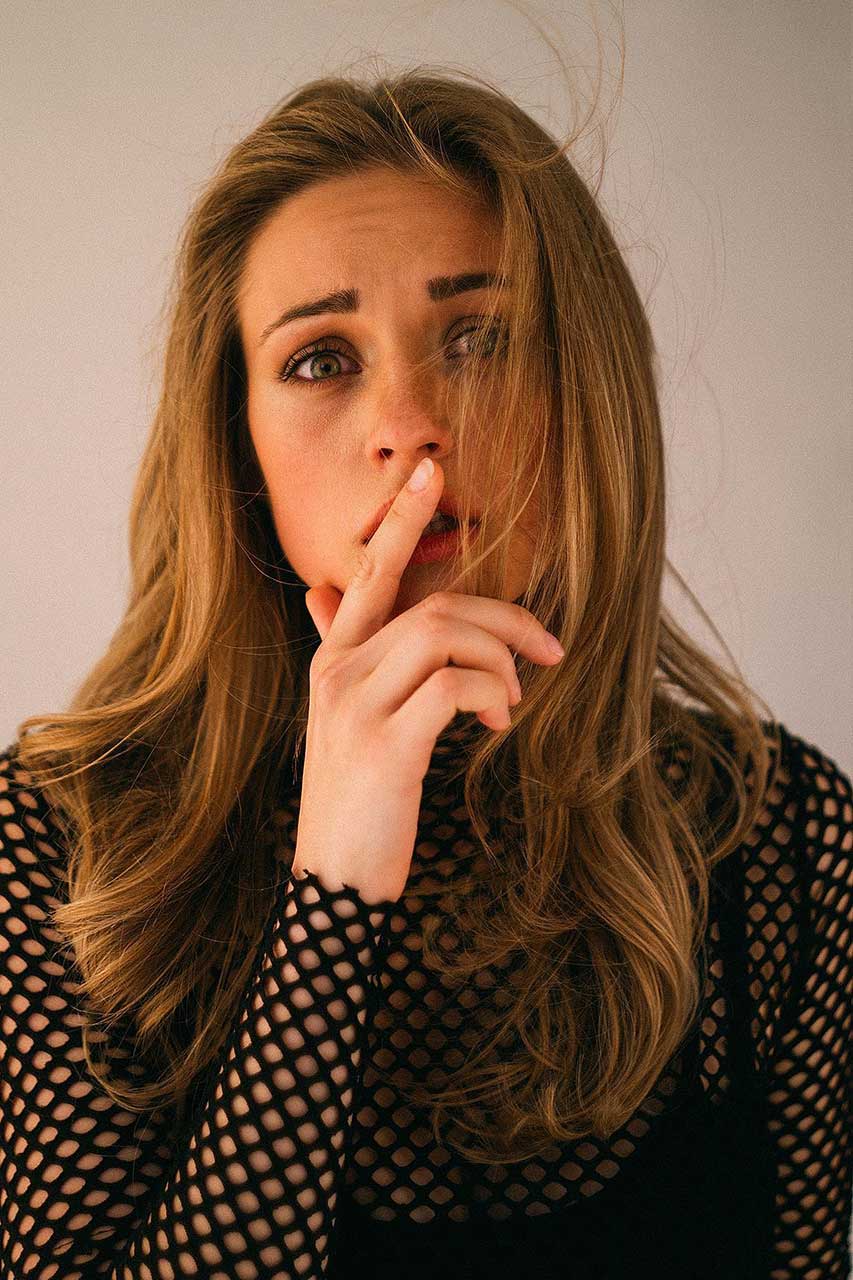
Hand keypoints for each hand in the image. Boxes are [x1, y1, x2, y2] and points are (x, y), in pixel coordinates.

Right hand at [293, 458, 564, 903]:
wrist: (334, 883)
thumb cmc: (356, 798)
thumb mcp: (343, 718)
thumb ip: (340, 649)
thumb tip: (323, 593)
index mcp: (335, 660)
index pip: (369, 572)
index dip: (401, 519)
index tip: (431, 471)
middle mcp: (338, 671)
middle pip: (434, 605)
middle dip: (506, 618)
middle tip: (550, 652)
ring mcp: (355, 705)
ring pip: (446, 635)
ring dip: (502, 662)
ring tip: (514, 704)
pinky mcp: (384, 745)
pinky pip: (455, 687)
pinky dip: (491, 698)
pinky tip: (497, 727)